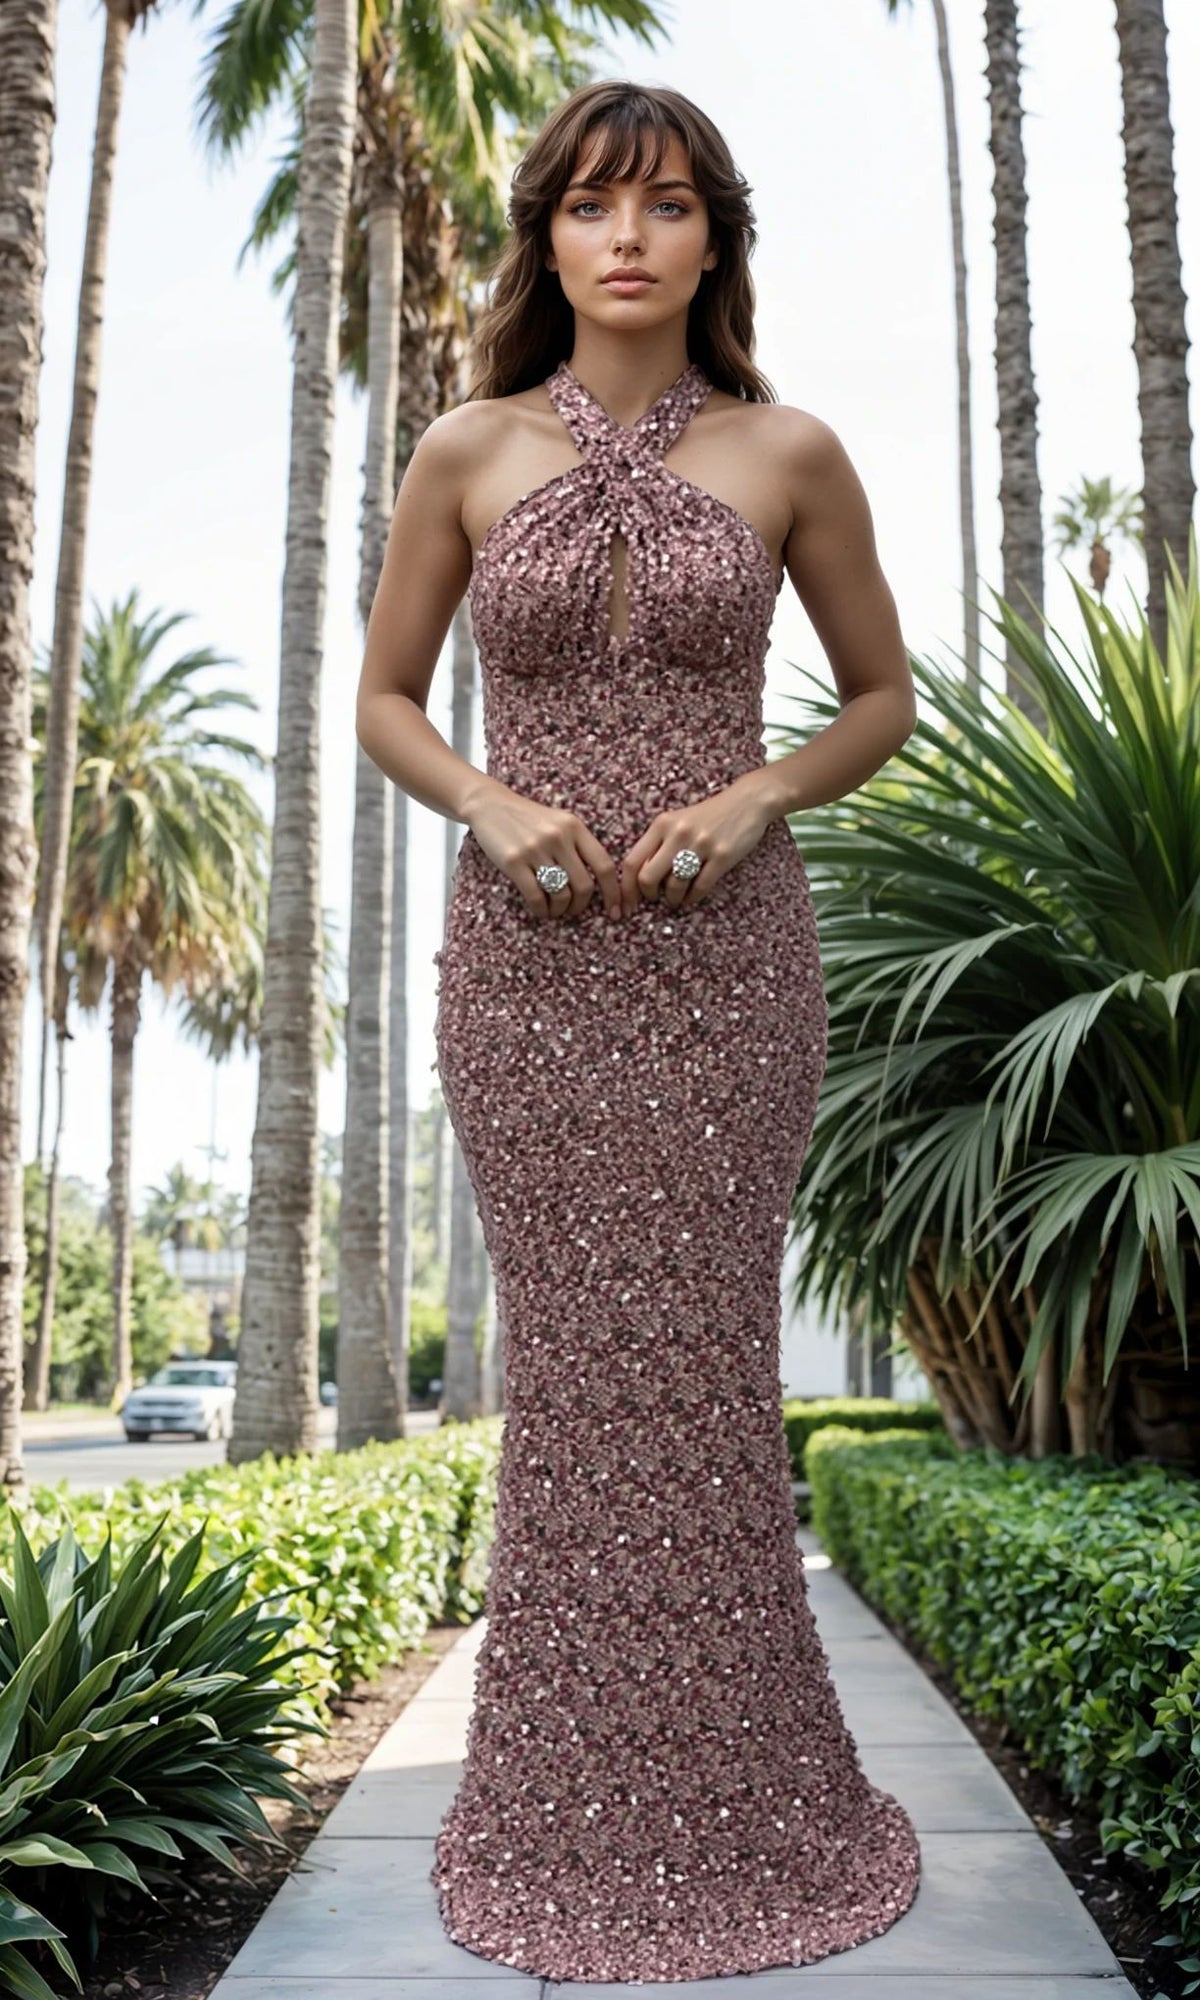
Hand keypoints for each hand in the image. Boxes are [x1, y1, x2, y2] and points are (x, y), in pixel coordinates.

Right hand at [467, 781, 621, 919]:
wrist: (490, 804)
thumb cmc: (529, 819)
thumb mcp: (560, 822)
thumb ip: (579, 845)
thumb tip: (600, 883)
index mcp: (575, 827)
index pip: (604, 865)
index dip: (613, 893)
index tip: (615, 910)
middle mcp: (558, 837)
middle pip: (584, 885)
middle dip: (581, 906)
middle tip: (573, 910)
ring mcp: (535, 849)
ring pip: (561, 894)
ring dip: (560, 910)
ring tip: (555, 910)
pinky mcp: (514, 861)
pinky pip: (536, 896)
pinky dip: (541, 910)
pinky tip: (540, 909)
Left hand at [619, 777, 774, 913]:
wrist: (746, 801)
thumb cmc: (709, 815)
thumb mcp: (677, 821)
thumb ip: (658, 843)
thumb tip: (639, 878)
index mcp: (662, 824)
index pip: (633, 861)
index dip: (626, 888)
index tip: (627, 902)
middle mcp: (678, 833)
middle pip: (648, 878)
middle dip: (648, 895)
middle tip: (655, 899)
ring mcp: (701, 845)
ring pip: (674, 886)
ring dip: (673, 899)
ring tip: (675, 899)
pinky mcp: (722, 856)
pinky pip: (700, 887)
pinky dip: (692, 898)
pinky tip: (691, 897)